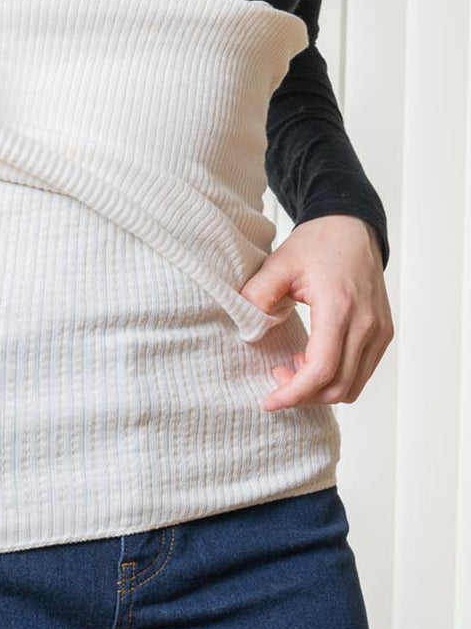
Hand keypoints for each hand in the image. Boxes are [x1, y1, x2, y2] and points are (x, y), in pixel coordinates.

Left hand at [238, 215, 393, 410]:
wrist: (352, 227)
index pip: (321, 370)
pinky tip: (311, 358)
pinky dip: (335, 378)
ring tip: (292, 366)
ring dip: (319, 389)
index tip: (269, 402)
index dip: (293, 394)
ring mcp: (379, 331)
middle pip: (337, 387)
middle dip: (302, 395)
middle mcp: (366, 324)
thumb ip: (258, 295)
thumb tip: (246, 331)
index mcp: (339, 308)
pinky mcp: (383, 334)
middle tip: (275, 377)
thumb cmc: (317, 243)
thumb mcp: (279, 263)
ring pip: (352, 386)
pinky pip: (360, 372)